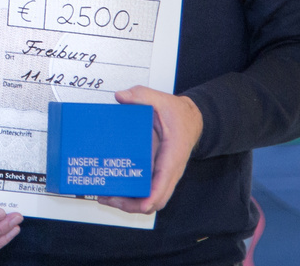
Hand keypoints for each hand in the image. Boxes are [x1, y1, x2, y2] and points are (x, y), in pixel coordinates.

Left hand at [97, 86, 202, 214]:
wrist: (192, 119)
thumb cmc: (180, 115)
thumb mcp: (162, 100)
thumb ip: (142, 95)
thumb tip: (121, 97)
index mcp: (172, 155)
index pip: (164, 182)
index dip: (152, 197)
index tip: (141, 205)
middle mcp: (169, 170)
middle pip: (156, 200)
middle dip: (133, 205)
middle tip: (110, 199)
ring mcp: (163, 174)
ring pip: (151, 199)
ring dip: (130, 204)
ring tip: (107, 197)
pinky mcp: (157, 173)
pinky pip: (147, 190)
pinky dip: (133, 195)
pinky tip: (115, 189)